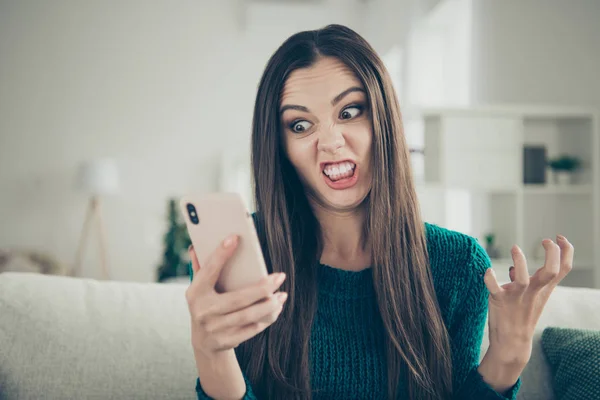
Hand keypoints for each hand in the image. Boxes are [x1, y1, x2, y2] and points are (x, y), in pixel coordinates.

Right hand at [185, 235, 287, 357]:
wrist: (203, 342)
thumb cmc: (206, 305)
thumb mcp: (200, 288)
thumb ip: (200, 268)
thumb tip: (196, 246)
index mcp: (195, 292)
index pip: (209, 270)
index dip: (221, 254)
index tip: (235, 238)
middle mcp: (203, 311)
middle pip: (238, 298)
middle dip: (263, 288)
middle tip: (280, 276)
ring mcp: (214, 328)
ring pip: (249, 315)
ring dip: (270, 305)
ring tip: (282, 294)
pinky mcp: (226, 341)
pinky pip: (252, 329)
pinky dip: (267, 318)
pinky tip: (276, 308)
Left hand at [483, 235, 573, 367]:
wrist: (512, 341)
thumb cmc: (522, 315)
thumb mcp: (531, 297)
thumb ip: (526, 282)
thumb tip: (513, 268)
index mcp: (544, 289)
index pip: (564, 268)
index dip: (566, 251)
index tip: (560, 238)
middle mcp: (533, 291)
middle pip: (551, 272)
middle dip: (552, 254)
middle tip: (546, 240)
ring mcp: (517, 296)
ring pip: (522, 278)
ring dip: (519, 261)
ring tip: (515, 247)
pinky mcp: (499, 300)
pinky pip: (494, 287)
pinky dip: (490, 278)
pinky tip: (488, 271)